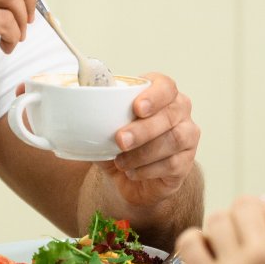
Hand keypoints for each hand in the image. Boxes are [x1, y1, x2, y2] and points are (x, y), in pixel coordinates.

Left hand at [100, 73, 200, 208]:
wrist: (132, 178)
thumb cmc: (122, 145)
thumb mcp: (106, 128)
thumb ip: (98, 117)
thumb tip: (77, 114)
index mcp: (161, 94)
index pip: (165, 86)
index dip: (154, 95)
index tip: (137, 107)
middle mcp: (179, 111)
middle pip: (171, 113)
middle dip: (144, 128)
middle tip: (120, 140)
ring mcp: (187, 136)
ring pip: (175, 139)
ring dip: (144, 151)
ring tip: (121, 161)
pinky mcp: (186, 162)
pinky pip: (173, 163)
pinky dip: (149, 169)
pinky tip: (133, 172)